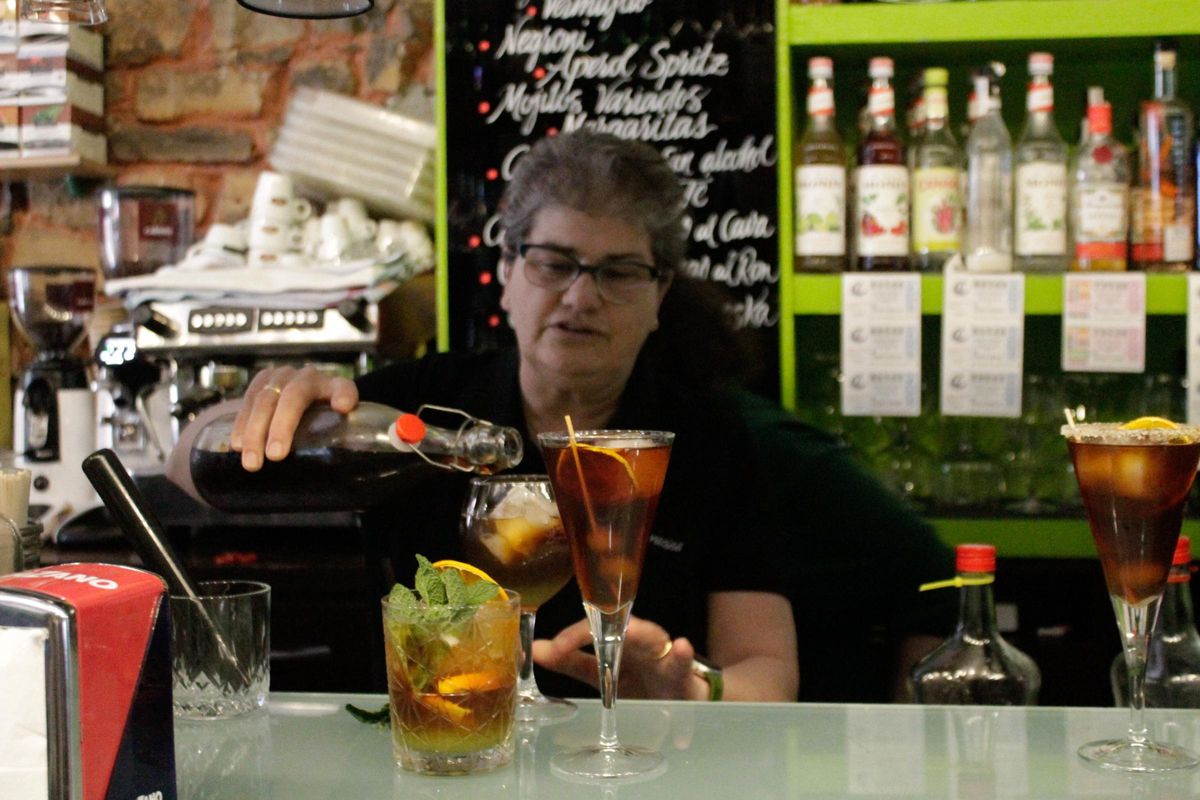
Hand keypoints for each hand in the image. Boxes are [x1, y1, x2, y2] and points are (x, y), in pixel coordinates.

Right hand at [230, 365, 358, 471]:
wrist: (305, 397)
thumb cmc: (325, 419)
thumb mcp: (340, 422)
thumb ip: (344, 431)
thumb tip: (345, 427)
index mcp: (333, 386)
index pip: (343, 387)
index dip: (343, 394)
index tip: (342, 407)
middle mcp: (306, 377)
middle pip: (293, 396)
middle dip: (282, 426)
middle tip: (275, 456)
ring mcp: (281, 377)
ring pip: (264, 400)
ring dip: (254, 431)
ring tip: (252, 462)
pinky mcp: (260, 383)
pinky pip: (247, 402)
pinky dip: (240, 425)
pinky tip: (237, 446)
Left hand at [531, 615, 703, 699]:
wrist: (678, 697)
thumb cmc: (638, 679)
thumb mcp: (601, 672)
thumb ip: (570, 661)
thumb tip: (534, 649)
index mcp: (616, 639)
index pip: (594, 629)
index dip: (574, 636)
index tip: (554, 648)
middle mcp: (638, 639)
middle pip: (622, 626)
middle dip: (605, 627)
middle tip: (588, 633)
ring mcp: (661, 654)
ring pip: (653, 637)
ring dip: (644, 633)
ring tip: (630, 631)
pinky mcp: (682, 672)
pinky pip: (684, 663)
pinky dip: (683, 655)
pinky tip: (682, 648)